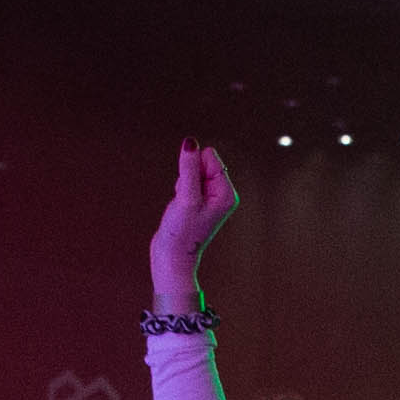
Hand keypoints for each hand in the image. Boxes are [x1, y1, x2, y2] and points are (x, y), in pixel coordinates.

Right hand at [149, 139, 236, 313]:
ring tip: (182, 208)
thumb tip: (190, 142)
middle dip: (188, 178)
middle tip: (186, 202)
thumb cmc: (181, 232)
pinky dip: (179, 192)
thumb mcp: (186, 197)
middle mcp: (222, 195)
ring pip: (191, 173)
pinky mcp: (197, 202)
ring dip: (182, 186)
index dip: (194, 169)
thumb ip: (189, 168)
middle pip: (201, 164)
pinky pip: (186, 183)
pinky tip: (179, 209)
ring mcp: (209, 199)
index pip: (210, 158)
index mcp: (227, 193)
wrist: (171, 258)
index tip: (190, 190)